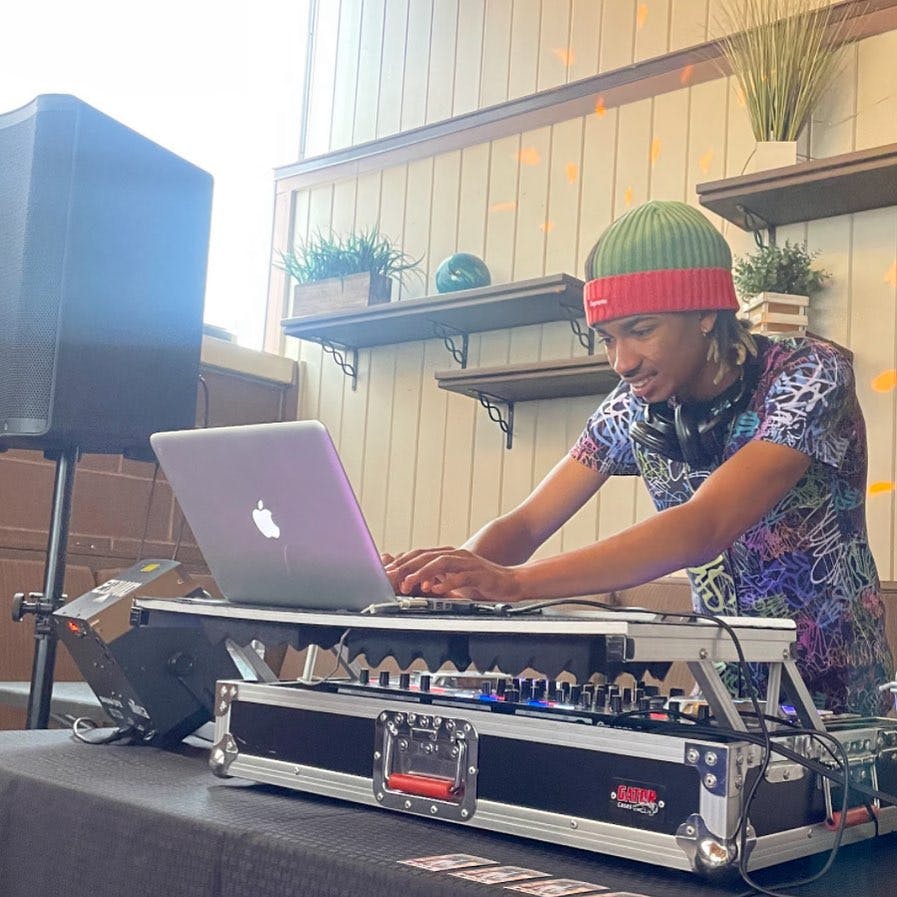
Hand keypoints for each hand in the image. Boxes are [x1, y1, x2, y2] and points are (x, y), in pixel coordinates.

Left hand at [386, 548, 524, 601]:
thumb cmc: (481, 583)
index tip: (385, 573)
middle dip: (405, 567)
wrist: (511, 583)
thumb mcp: (453, 581)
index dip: (401, 562)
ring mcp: (468, 562)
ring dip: (421, 573)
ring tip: (408, 585)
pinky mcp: (480, 573)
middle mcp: (456, 555)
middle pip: (425, 556)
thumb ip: (436, 579)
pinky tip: (436, 589)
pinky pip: (461, 576)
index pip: (419, 554)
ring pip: (440, 563)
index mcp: (448, 555)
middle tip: (390, 578)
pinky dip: (447, 582)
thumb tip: (415, 584)